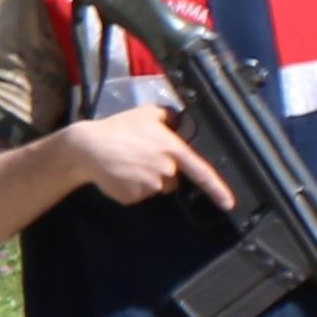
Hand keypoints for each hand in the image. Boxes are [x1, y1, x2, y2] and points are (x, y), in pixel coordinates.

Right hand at [54, 94, 233, 213]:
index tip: (228, 203)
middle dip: (163, 171)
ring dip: (146, 179)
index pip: (201, 172)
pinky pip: (138, 196)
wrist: (88, 147)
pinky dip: (131, 188)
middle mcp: (165, 170)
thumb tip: (179, 120)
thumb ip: (169, 116)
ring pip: (155, 188)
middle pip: (173, 179)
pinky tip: (120, 174)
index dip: (217, 189)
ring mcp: (148, 187)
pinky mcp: (133, 198)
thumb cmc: (119, 128)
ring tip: (128, 163)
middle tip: (142, 156)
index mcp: (172, 150)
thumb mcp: (147, 113)